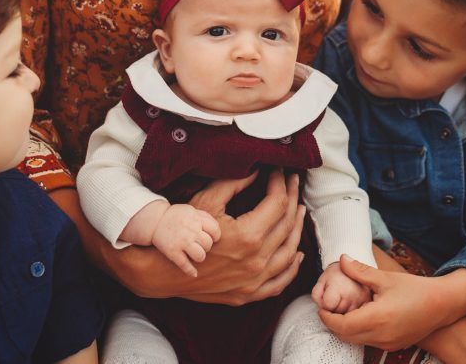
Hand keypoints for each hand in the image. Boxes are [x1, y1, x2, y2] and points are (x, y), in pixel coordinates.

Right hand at [151, 204, 220, 276]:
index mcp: (196, 219)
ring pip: (200, 256)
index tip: (211, 238)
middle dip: (206, 246)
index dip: (215, 236)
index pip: (215, 230)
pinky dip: (191, 271)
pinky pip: (185, 265)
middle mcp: (190, 230)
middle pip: (208, 244)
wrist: (155, 220)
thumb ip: (204, 217)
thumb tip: (216, 231)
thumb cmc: (176, 216)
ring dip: (199, 257)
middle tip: (199, 245)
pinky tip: (194, 273)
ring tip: (195, 254)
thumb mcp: (191, 210)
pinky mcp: (173, 252)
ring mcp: (181, 242)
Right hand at [183, 169, 305, 304]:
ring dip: (297, 229)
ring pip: (289, 253)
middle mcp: (256, 260)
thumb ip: (234, 183)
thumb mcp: (206, 202)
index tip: (278, 172)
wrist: (166, 271)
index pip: (277, 203)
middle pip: (286, 224)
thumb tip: (257, 171)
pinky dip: (292, 268)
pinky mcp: (249, 294)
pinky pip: (280, 282)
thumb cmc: (185, 232)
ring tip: (298, 210)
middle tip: (292, 183)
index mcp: (248, 235)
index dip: (280, 184)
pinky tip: (296, 254)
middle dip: (291, 198)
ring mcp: (255, 280)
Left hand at [318, 256, 455, 349]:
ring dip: (346, 329)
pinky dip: (359, 332)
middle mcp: (381, 336)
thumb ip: (360, 271)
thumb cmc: (414, 289)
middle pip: (346, 336)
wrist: (441, 304)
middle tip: (328, 309)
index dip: (327, 317)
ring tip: (343, 311)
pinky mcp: (394, 346)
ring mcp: (388, 344)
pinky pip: (369, 342)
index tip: (321, 307)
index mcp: (376, 318)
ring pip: (357, 341)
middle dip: (333, 324)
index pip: (341, 325)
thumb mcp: (385, 278)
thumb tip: (341, 259)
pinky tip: (361, 317)